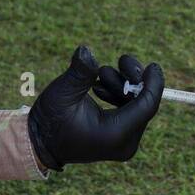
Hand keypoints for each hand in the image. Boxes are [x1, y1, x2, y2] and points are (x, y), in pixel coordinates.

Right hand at [28, 46, 163, 168]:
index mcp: (116, 134)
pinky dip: (118, 96)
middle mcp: (125, 143)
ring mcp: (123, 143)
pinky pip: (129, 112)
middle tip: (121, 60)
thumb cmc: (50, 120)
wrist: (40, 144)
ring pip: (136, 106)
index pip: (147, 106)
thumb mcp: (63, 93)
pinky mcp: (118, 138)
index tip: (153, 65)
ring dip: (122, 86)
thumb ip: (80, 72)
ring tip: (98, 77)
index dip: (154, 83)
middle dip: (133, 79)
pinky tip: (98, 88)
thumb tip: (86, 50)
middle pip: (144, 104)